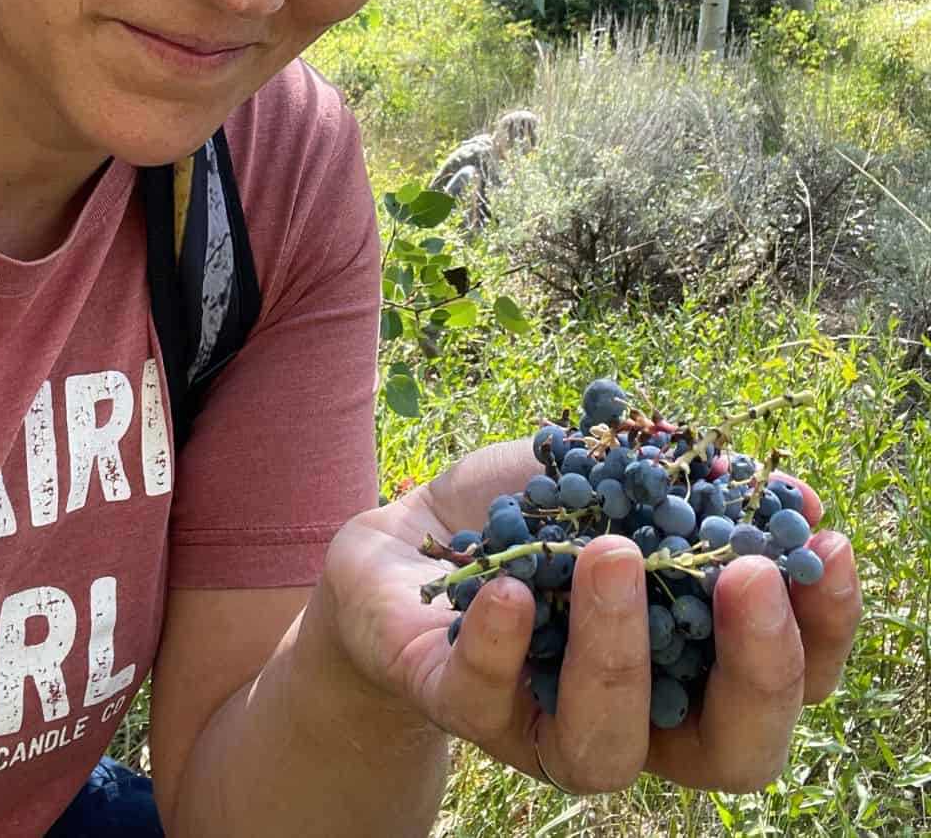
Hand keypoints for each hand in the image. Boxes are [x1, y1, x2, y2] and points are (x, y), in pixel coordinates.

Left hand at [320, 439, 861, 793]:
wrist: (407, 544)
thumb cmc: (530, 519)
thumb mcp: (609, 480)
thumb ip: (688, 485)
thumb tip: (792, 491)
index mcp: (687, 671)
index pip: (788, 683)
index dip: (823, 629)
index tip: (828, 545)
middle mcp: (632, 721)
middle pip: (731, 753)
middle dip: (755, 670)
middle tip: (744, 574)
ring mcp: (542, 727)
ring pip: (604, 748)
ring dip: (619, 649)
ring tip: (613, 553)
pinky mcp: (454, 706)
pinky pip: (480, 698)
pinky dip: (499, 645)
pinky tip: (511, 587)